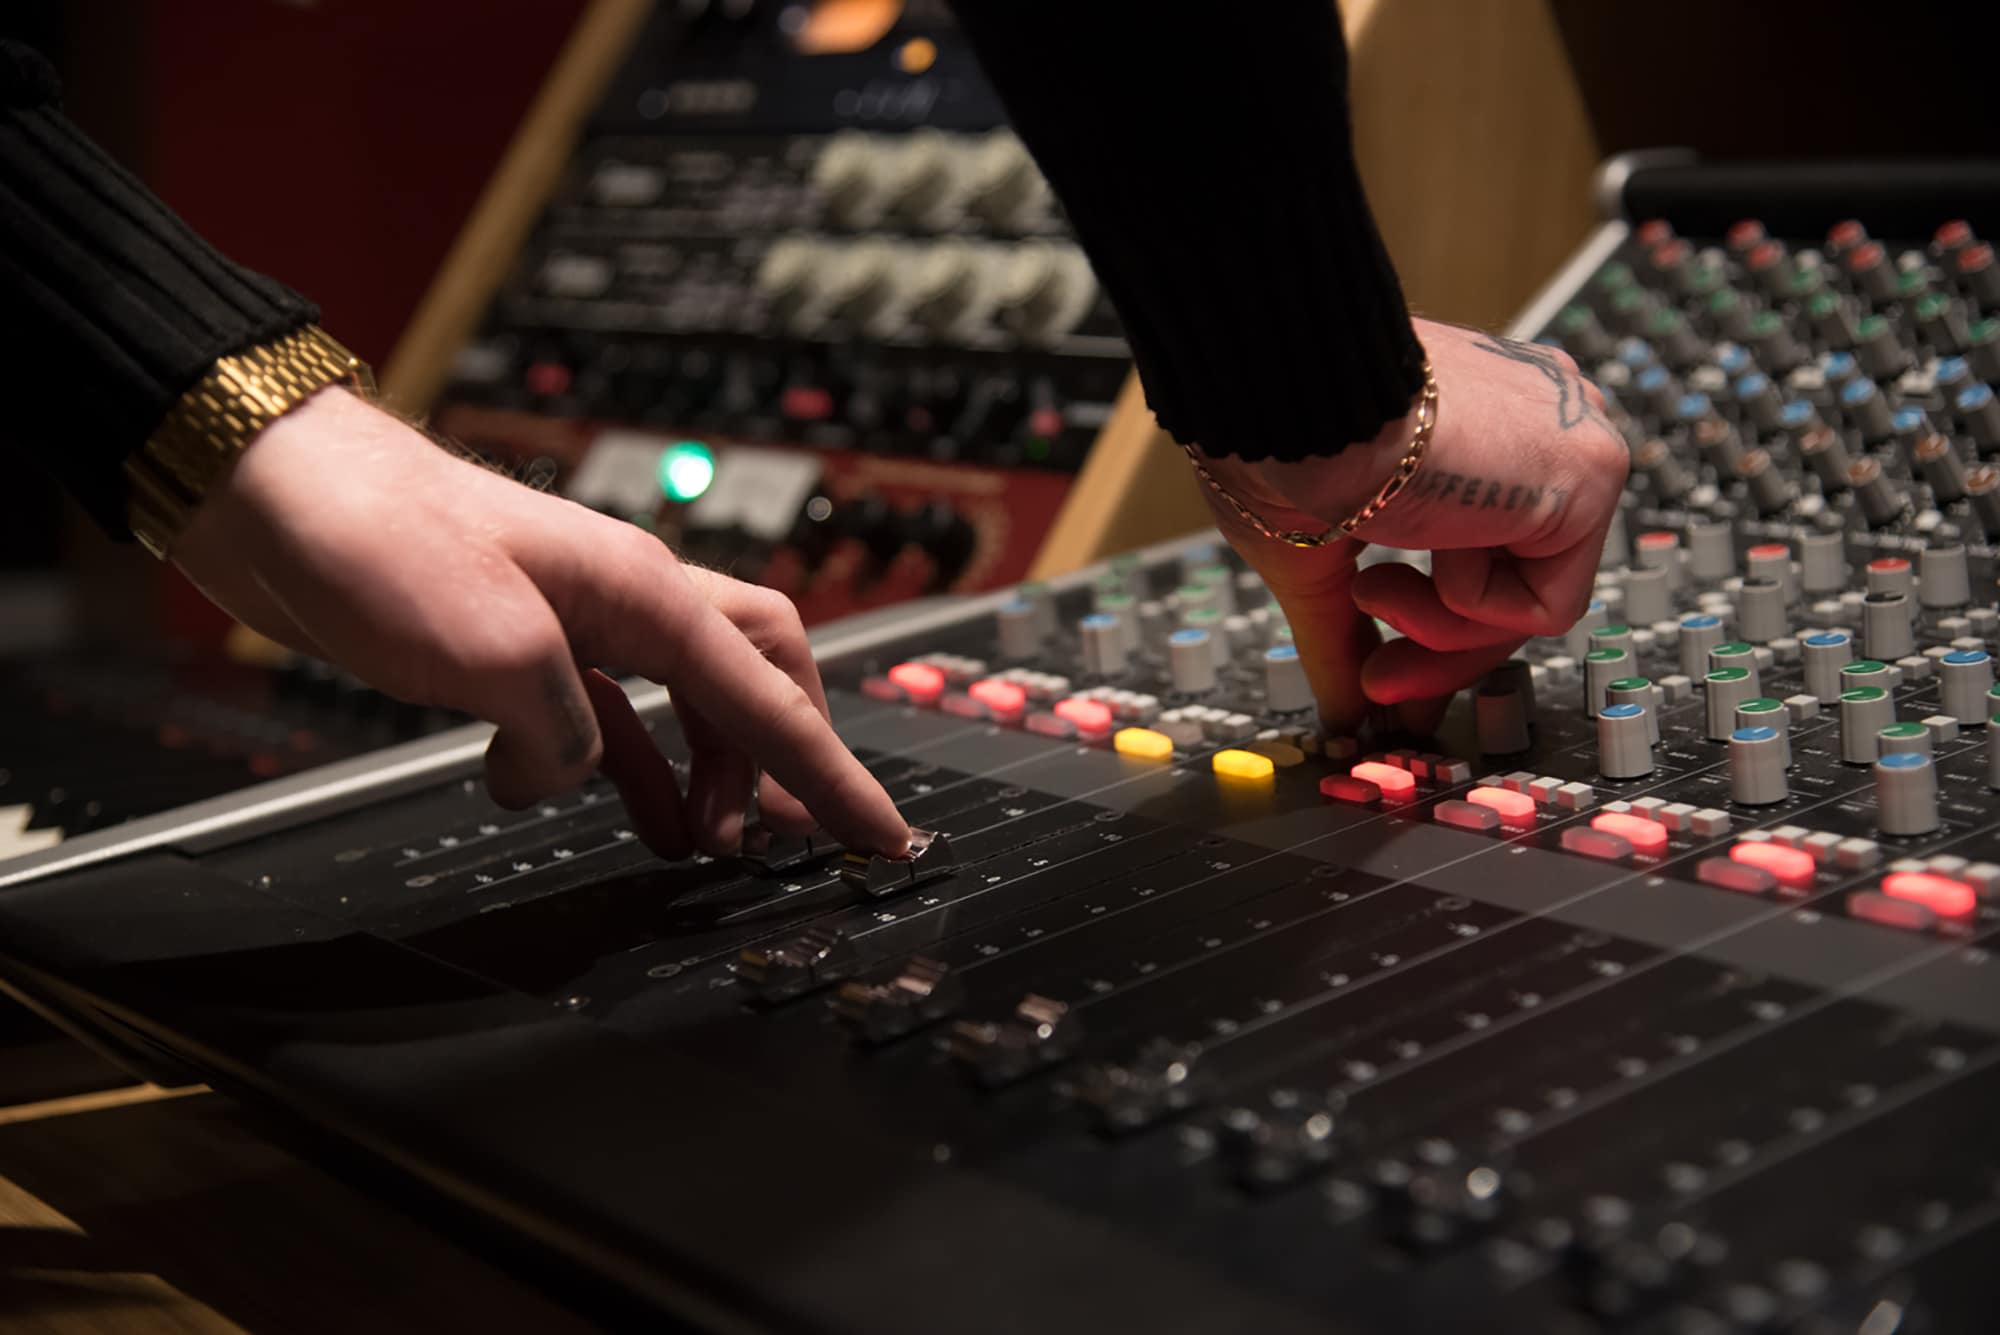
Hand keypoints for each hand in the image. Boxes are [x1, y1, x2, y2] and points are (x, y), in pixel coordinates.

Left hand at [171, 386, 908, 859]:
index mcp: (645, 594)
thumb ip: (557, 731)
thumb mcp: (487, 650)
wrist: (271, 490)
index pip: (771, 698)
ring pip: (685, 704)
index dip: (833, 775)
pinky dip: (628, 767)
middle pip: (755, 681)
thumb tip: (565, 777)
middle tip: (794, 834)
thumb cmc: (376, 537)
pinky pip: (612, 717)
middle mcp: (626, 601)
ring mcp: (576, 621)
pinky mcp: (522, 647)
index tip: (880, 831)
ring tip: (712, 846)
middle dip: (787, 759)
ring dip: (708, 774)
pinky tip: (625, 809)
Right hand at [1195, 319, 1627, 732]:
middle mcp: (1532, 422)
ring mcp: (1569, 440)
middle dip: (1437, 652)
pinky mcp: (1593, 470)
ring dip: (1437, 625)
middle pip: (1513, 584)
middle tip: (1377, 685)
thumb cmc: (1278, 437)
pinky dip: (1470, 602)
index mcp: (1473, 422)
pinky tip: (1425, 541)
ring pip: (1527, 600)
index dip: (1436, 626)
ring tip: (1367, 588)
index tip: (1384, 675)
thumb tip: (1343, 716)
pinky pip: (1546, 602)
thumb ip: (1343, 635)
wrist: (1290, 395)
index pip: (1487, 548)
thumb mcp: (1314, 554)